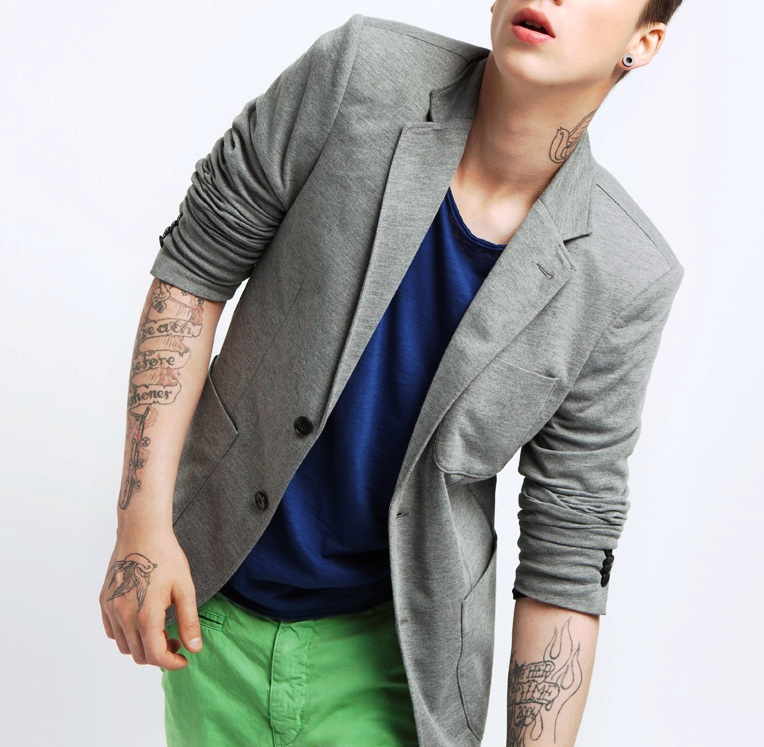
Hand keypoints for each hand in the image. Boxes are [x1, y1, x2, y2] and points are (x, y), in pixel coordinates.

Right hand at [99, 529, 201, 669]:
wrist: (141, 532)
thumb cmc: (166, 557)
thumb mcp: (185, 588)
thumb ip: (189, 621)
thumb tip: (195, 648)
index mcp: (146, 616)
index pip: (156, 656)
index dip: (172, 663)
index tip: (184, 659)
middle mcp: (124, 616)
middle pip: (139, 655)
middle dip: (159, 655)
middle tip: (176, 641)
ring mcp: (111, 609)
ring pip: (124, 646)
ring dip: (142, 647)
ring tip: (160, 631)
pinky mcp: (104, 601)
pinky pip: (112, 631)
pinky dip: (126, 636)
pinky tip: (142, 622)